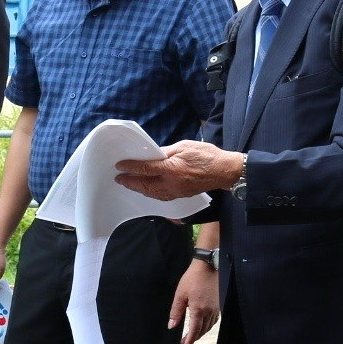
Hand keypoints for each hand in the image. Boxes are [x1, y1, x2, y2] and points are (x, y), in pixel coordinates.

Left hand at [115, 140, 239, 201]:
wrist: (224, 170)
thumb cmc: (206, 155)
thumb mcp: (184, 146)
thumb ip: (165, 153)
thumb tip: (152, 156)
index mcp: (171, 169)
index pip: (145, 169)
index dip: (130, 167)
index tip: (120, 166)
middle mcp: (172, 183)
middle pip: (145, 185)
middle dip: (130, 182)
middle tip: (119, 178)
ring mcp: (176, 191)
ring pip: (152, 194)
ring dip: (139, 189)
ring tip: (129, 184)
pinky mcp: (180, 195)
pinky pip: (161, 196)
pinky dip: (150, 193)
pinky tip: (146, 189)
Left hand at [169, 261, 219, 343]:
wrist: (207, 266)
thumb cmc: (192, 278)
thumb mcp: (180, 295)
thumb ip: (176, 311)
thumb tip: (171, 325)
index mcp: (199, 310)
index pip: (194, 331)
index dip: (190, 340)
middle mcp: (209, 311)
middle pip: (202, 330)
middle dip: (194, 338)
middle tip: (185, 342)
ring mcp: (216, 308)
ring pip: (209, 326)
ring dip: (201, 333)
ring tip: (192, 335)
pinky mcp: (219, 304)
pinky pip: (214, 320)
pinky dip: (208, 326)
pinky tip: (203, 325)